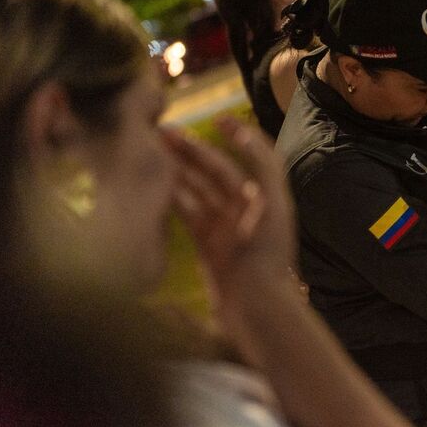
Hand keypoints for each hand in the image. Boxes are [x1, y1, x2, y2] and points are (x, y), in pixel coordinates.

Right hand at [163, 117, 296, 296]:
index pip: (249, 156)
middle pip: (217, 170)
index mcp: (266, 196)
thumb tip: (244, 131)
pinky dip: (173, 198)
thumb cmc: (269, 255)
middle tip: (164, 131)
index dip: (235, 136)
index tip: (215, 119)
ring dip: (178, 170)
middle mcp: (247, 209)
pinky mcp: (207, 246)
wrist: (257, 307)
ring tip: (153, 152)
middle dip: (193, 150)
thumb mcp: (274, 204)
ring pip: (198, 190)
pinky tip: (155, 184)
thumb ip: (262, 165)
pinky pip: (188, 215)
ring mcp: (226, 227)